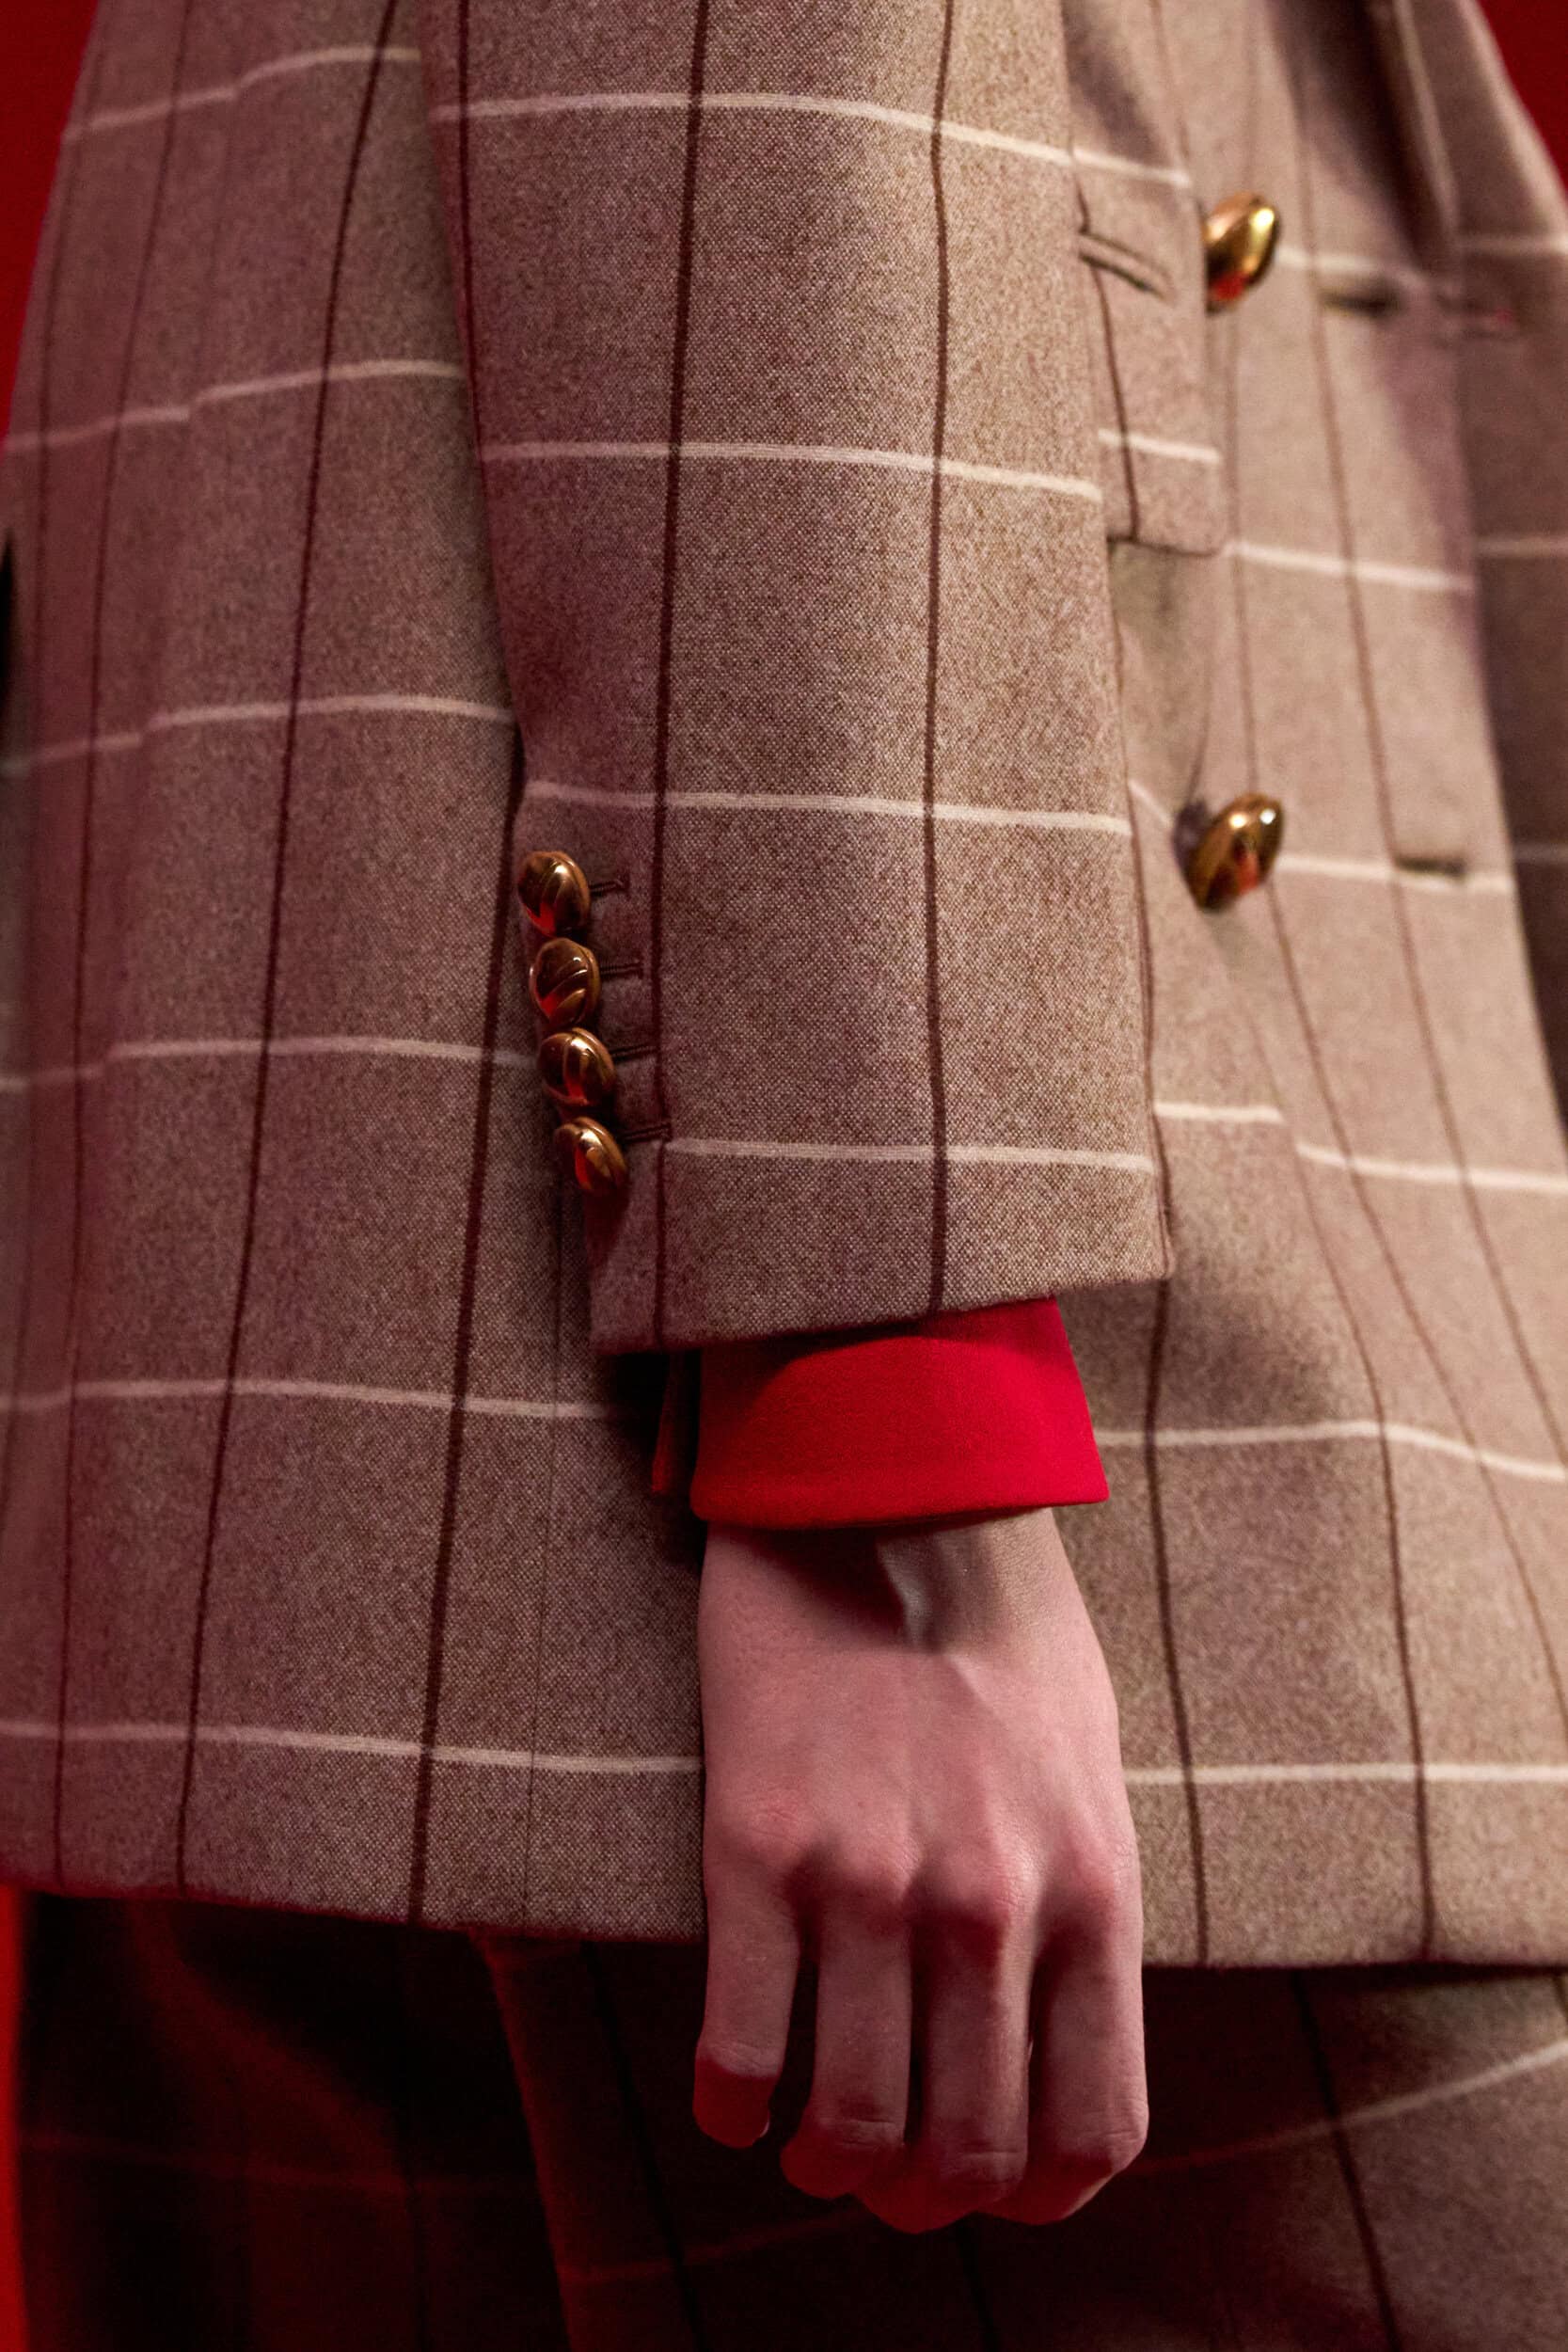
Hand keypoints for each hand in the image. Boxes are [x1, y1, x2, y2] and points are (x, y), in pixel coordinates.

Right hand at [691, 1506, 1146, 2232]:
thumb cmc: (999, 1621)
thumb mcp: (1089, 1764)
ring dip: (825, 2162)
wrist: (886, 1480)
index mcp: (1090, 1887)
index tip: (995, 2187)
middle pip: (966, 2153)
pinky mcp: (757, 1846)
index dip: (1040, 2194)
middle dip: (921, 2198)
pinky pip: (739, 2046)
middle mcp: (990, 1907)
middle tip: (884, 2178)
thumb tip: (1052, 2025)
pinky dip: (731, 2103)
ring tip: (805, 2139)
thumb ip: (1082, 1901)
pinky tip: (730, 2092)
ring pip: (850, 2127)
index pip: (1094, 2126)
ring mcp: (871, 1883)